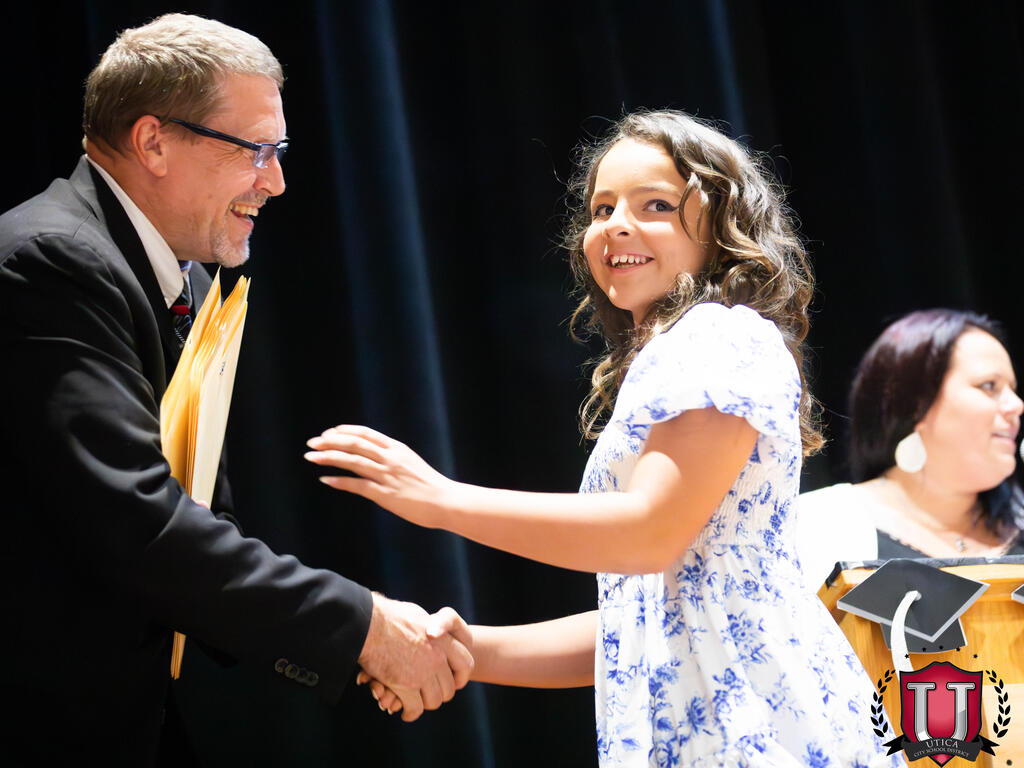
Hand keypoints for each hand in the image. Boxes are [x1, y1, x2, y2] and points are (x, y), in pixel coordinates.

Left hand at [305, 425, 457, 528]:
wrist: (446, 502)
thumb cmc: (429, 485)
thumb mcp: (410, 463)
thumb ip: (392, 458)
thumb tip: (371, 456)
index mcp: (397, 448)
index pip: (365, 433)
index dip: (344, 431)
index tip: (328, 433)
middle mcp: (390, 458)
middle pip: (355, 443)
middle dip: (330, 441)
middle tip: (312, 442)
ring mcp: (387, 475)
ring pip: (353, 460)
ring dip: (329, 457)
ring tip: (311, 457)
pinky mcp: (385, 494)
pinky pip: (358, 485)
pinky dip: (340, 481)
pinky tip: (326, 480)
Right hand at [357, 596, 472, 721]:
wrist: (367, 622)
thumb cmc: (387, 616)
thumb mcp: (417, 615)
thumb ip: (428, 626)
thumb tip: (431, 629)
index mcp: (444, 639)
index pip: (466, 664)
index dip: (460, 677)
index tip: (453, 683)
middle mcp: (438, 657)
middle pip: (449, 687)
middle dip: (439, 694)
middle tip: (427, 695)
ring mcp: (423, 672)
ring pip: (433, 701)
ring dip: (424, 704)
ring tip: (415, 704)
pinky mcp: (406, 686)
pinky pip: (415, 709)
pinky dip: (410, 714)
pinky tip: (404, 713)